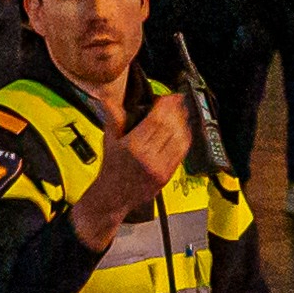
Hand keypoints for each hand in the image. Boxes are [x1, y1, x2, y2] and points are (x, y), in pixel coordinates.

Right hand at [81, 92, 193, 224]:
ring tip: (182, 113)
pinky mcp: (166, 176)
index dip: (165, 106)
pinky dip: (185, 139)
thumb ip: (113, 117)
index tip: (169, 96)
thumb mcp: (109, 140)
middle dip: (176, 111)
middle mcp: (147, 157)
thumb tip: (108, 98)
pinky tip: (184, 130)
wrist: (113, 196)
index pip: (155, 120)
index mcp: (132, 146)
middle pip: (169, 127)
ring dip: (183, 123)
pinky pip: (181, 154)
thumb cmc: (112, 167)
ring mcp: (159, 168)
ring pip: (178, 139)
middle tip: (177, 100)